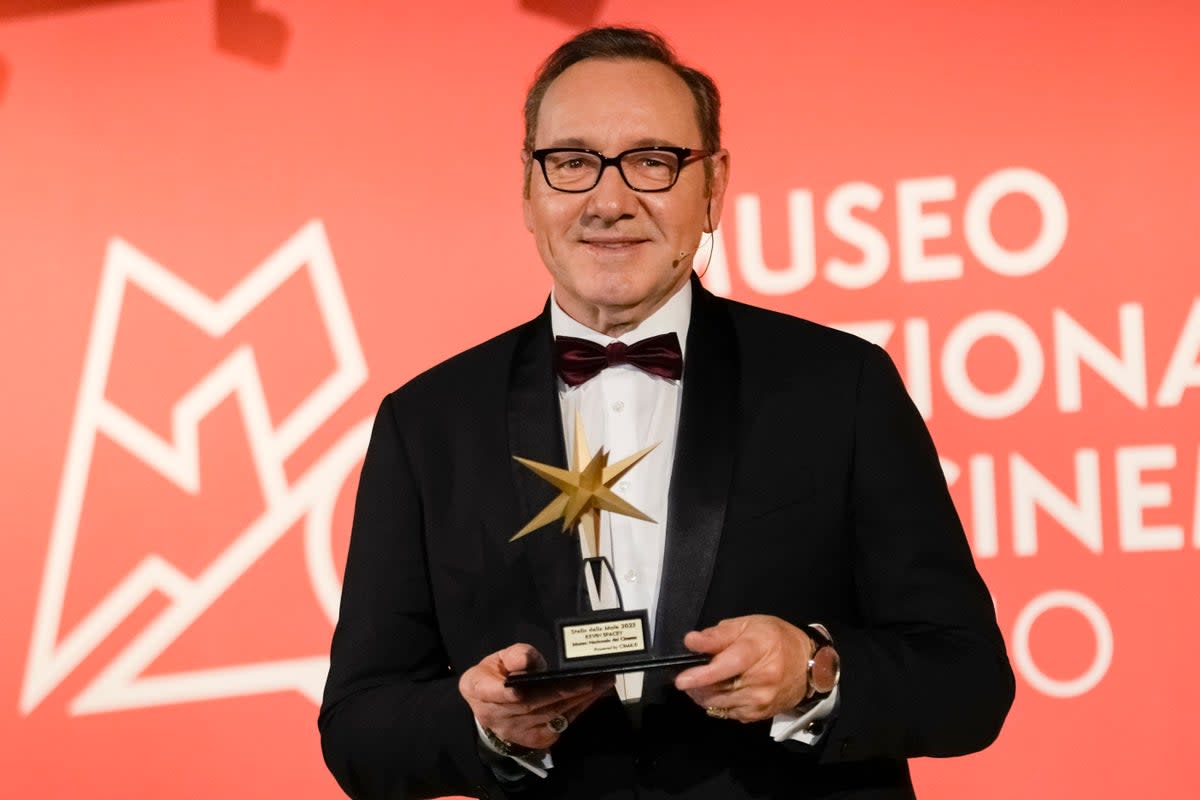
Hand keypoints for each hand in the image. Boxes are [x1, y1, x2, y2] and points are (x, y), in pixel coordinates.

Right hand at [458, 643, 613, 749]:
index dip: (508, 693)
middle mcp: (495, 715)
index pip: (493, 692)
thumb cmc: (497, 676)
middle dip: (564, 691)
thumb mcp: (499, 658)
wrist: (494, 708)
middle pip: (532, 704)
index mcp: (478, 690)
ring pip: (549, 714)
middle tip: (592, 677)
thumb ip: (514, 655)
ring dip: (579, 699)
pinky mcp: (535, 739)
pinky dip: (579, 708)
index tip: (522, 689)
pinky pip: (560, 723)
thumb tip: (525, 659)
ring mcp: (516, 731)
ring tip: (601, 682)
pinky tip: (594, 695)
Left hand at [674, 615, 812, 722]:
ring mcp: (760, 701)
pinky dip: (717, 704)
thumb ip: (718, 635)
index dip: (702, 674)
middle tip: (687, 676)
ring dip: (703, 695)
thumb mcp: (748, 625)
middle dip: (696, 685)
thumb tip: (691, 641)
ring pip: (719, 704)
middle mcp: (761, 681)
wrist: (809, 665)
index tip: (681, 679)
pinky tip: (718, 691)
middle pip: (718, 689)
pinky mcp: (759, 715)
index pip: (726, 667)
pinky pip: (728, 713)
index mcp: (757, 652)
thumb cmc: (775, 639)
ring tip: (699, 683)